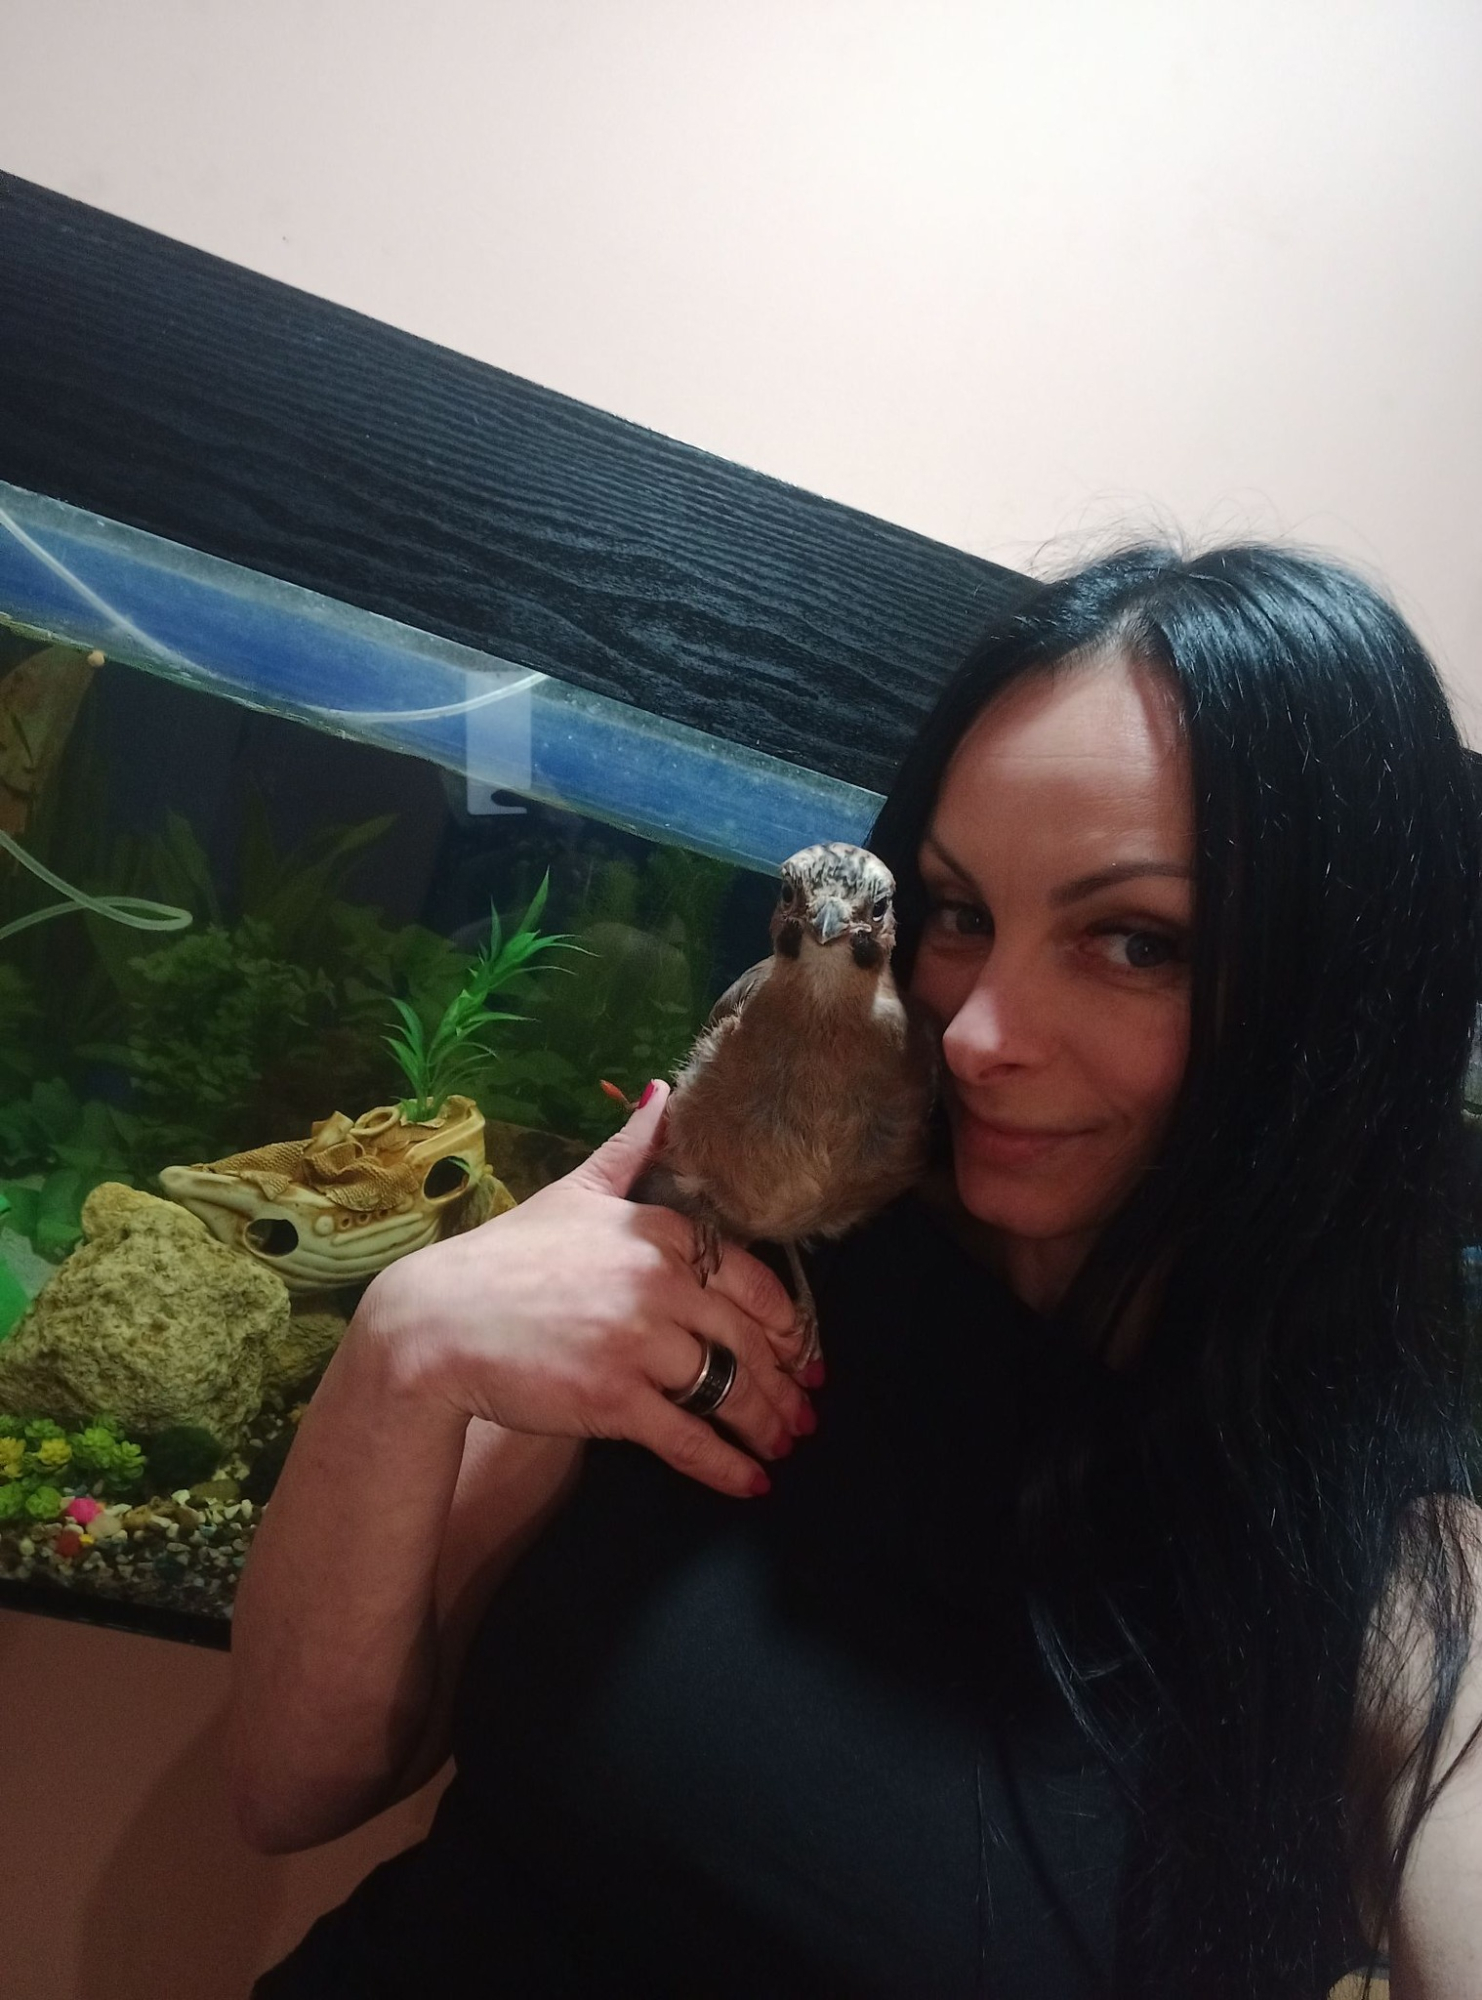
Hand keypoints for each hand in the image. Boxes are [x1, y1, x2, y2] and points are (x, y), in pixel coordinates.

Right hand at [360, 1083, 813, 1498]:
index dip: (786, 1321)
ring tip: (782, 1447)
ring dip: (766, 1426)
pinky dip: (726, 1467)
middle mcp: (659, 1281)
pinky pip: (689, 1437)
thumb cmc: (504, 1257)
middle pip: (750, 1339)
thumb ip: (630, 1147)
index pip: (752, 1277)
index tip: (801, 1349)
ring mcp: (638, 1341)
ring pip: (730, 1390)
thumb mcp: (574, 1191)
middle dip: (786, 1382)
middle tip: (804, 1411)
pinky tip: (750, 1483)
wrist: (434, 1322)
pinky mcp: (615, 1398)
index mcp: (658, 1230)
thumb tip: (666, 1091)